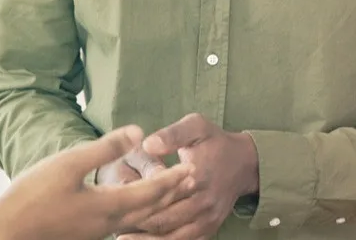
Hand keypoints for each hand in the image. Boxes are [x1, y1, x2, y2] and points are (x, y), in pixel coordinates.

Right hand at [0, 125, 195, 239]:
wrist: (7, 235)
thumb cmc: (33, 197)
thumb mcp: (69, 163)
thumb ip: (105, 147)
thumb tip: (139, 131)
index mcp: (110, 205)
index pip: (153, 192)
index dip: (173, 178)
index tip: (192, 167)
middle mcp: (110, 224)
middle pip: (152, 209)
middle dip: (173, 193)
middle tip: (193, 180)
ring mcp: (97, 233)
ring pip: (139, 220)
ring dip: (158, 206)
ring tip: (170, 193)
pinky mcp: (86, 235)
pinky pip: (124, 226)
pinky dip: (138, 215)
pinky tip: (132, 210)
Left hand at [117, 113, 259, 239]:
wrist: (245, 163)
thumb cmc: (215, 142)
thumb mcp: (196, 127)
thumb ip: (173, 134)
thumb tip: (148, 143)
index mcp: (198, 176)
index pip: (163, 196)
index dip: (138, 202)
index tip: (114, 203)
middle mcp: (204, 203)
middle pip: (165, 222)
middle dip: (137, 225)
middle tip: (111, 224)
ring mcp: (208, 219)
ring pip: (174, 238)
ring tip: (122, 238)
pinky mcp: (210, 229)